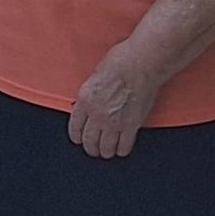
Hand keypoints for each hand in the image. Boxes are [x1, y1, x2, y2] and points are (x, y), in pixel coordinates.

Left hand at [69, 43, 162, 157]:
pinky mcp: (132, 126)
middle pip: (90, 141)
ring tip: (106, 151)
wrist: (139, 65)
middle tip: (93, 149)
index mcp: (84, 100)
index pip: (75, 127)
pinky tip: (121, 148)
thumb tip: (88, 107)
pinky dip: (122, 150)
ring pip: (106, 148)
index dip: (77, 137)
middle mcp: (97, 114)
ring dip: (105, 152)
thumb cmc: (118, 63)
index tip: (79, 140)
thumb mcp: (93, 78)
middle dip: (91, 148)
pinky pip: (124, 146)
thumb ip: (90, 96)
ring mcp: (114, 122)